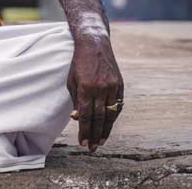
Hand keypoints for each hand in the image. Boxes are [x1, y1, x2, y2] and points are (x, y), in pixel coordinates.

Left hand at [67, 36, 123, 151]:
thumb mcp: (71, 80)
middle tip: (92, 148)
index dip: (84, 130)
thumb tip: (76, 118)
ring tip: (101, 142)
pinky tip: (109, 126)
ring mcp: (111, 87)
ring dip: (105, 130)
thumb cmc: (78, 64)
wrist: (94, 44)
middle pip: (98, 118)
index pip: (85, 115)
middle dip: (94, 135)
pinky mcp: (119, 85)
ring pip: (110, 114)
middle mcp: (100, 88)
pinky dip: (113, 117)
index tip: (82, 142)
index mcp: (85, 88)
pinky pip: (117, 105)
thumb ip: (75, 99)